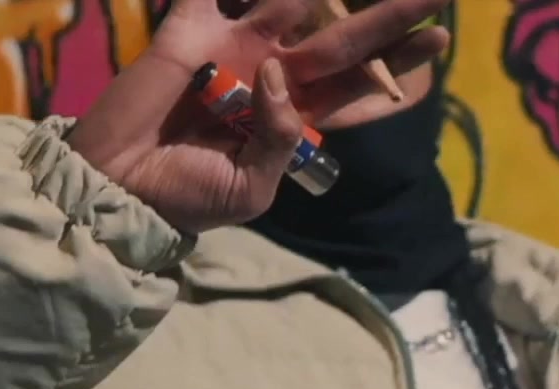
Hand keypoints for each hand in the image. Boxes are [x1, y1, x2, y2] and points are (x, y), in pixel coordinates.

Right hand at [67, 0, 449, 232]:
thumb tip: (281, 77)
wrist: (119, 189)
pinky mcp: (190, 31)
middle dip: (385, 17)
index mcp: (294, 119)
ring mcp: (233, 49)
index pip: (356, 85)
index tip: (439, 40)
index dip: (396, 64)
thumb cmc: (188, 199)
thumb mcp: (250, 189)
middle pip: (340, 39)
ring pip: (289, 2)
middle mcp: (272, 76)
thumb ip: (280, 139)